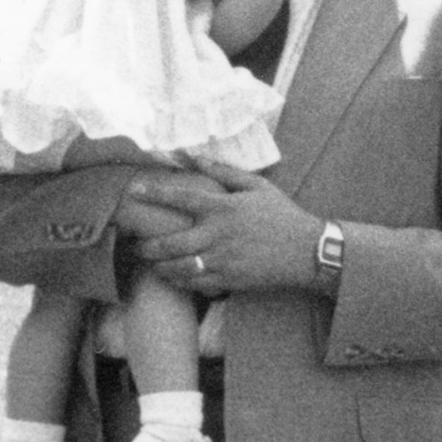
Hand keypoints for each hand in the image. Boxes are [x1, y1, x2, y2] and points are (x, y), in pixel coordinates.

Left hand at [132, 161, 322, 296]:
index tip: (134, 191)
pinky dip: (180, 281)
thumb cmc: (282, 215)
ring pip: (178, 268)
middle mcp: (217, 235)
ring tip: (151, 263)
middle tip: (135, 245)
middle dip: (146, 246)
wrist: (307, 252)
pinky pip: (196, 284)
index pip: (181, 198)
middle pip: (170, 243)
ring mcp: (222, 261)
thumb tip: (196, 157)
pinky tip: (173, 277)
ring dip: (159, 267)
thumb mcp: (258, 186)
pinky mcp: (229, 280)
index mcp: (223, 208)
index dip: (155, 193)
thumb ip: (225, 172)